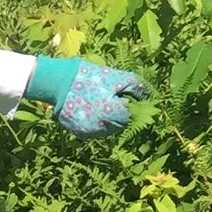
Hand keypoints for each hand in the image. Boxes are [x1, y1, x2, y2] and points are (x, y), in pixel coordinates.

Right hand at [28, 57, 147, 134]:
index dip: (137, 107)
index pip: (135, 116)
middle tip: (118, 98)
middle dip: (125, 113)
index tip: (134, 98)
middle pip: (123, 124)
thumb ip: (138, 88)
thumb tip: (151, 97)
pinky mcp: (81, 134)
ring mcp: (90, 133)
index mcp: (112, 114)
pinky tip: (95, 108)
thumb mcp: (118, 77)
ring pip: (110, 129)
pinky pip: (97, 130)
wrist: (60, 82)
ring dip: (113, 119)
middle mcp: (102, 128)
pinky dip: (100, 122)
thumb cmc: (91, 77)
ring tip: (105, 102)